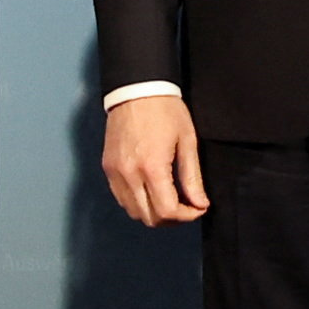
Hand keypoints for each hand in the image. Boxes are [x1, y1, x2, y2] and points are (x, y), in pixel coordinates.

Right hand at [99, 95, 208, 226]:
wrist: (136, 89)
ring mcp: (115, 173)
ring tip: (170, 201)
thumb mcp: (187, 141)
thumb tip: (200, 204)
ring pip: (133, 212)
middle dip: (171, 219)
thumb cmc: (165, 110)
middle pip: (149, 217)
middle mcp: (129, 174)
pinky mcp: (107, 168)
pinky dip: (137, 203)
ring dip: (153, 213)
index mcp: (152, 167)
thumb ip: (192, 177)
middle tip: (186, 208)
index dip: (186, 216)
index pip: (167, 211)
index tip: (197, 209)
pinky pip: (121, 199)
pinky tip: (151, 192)